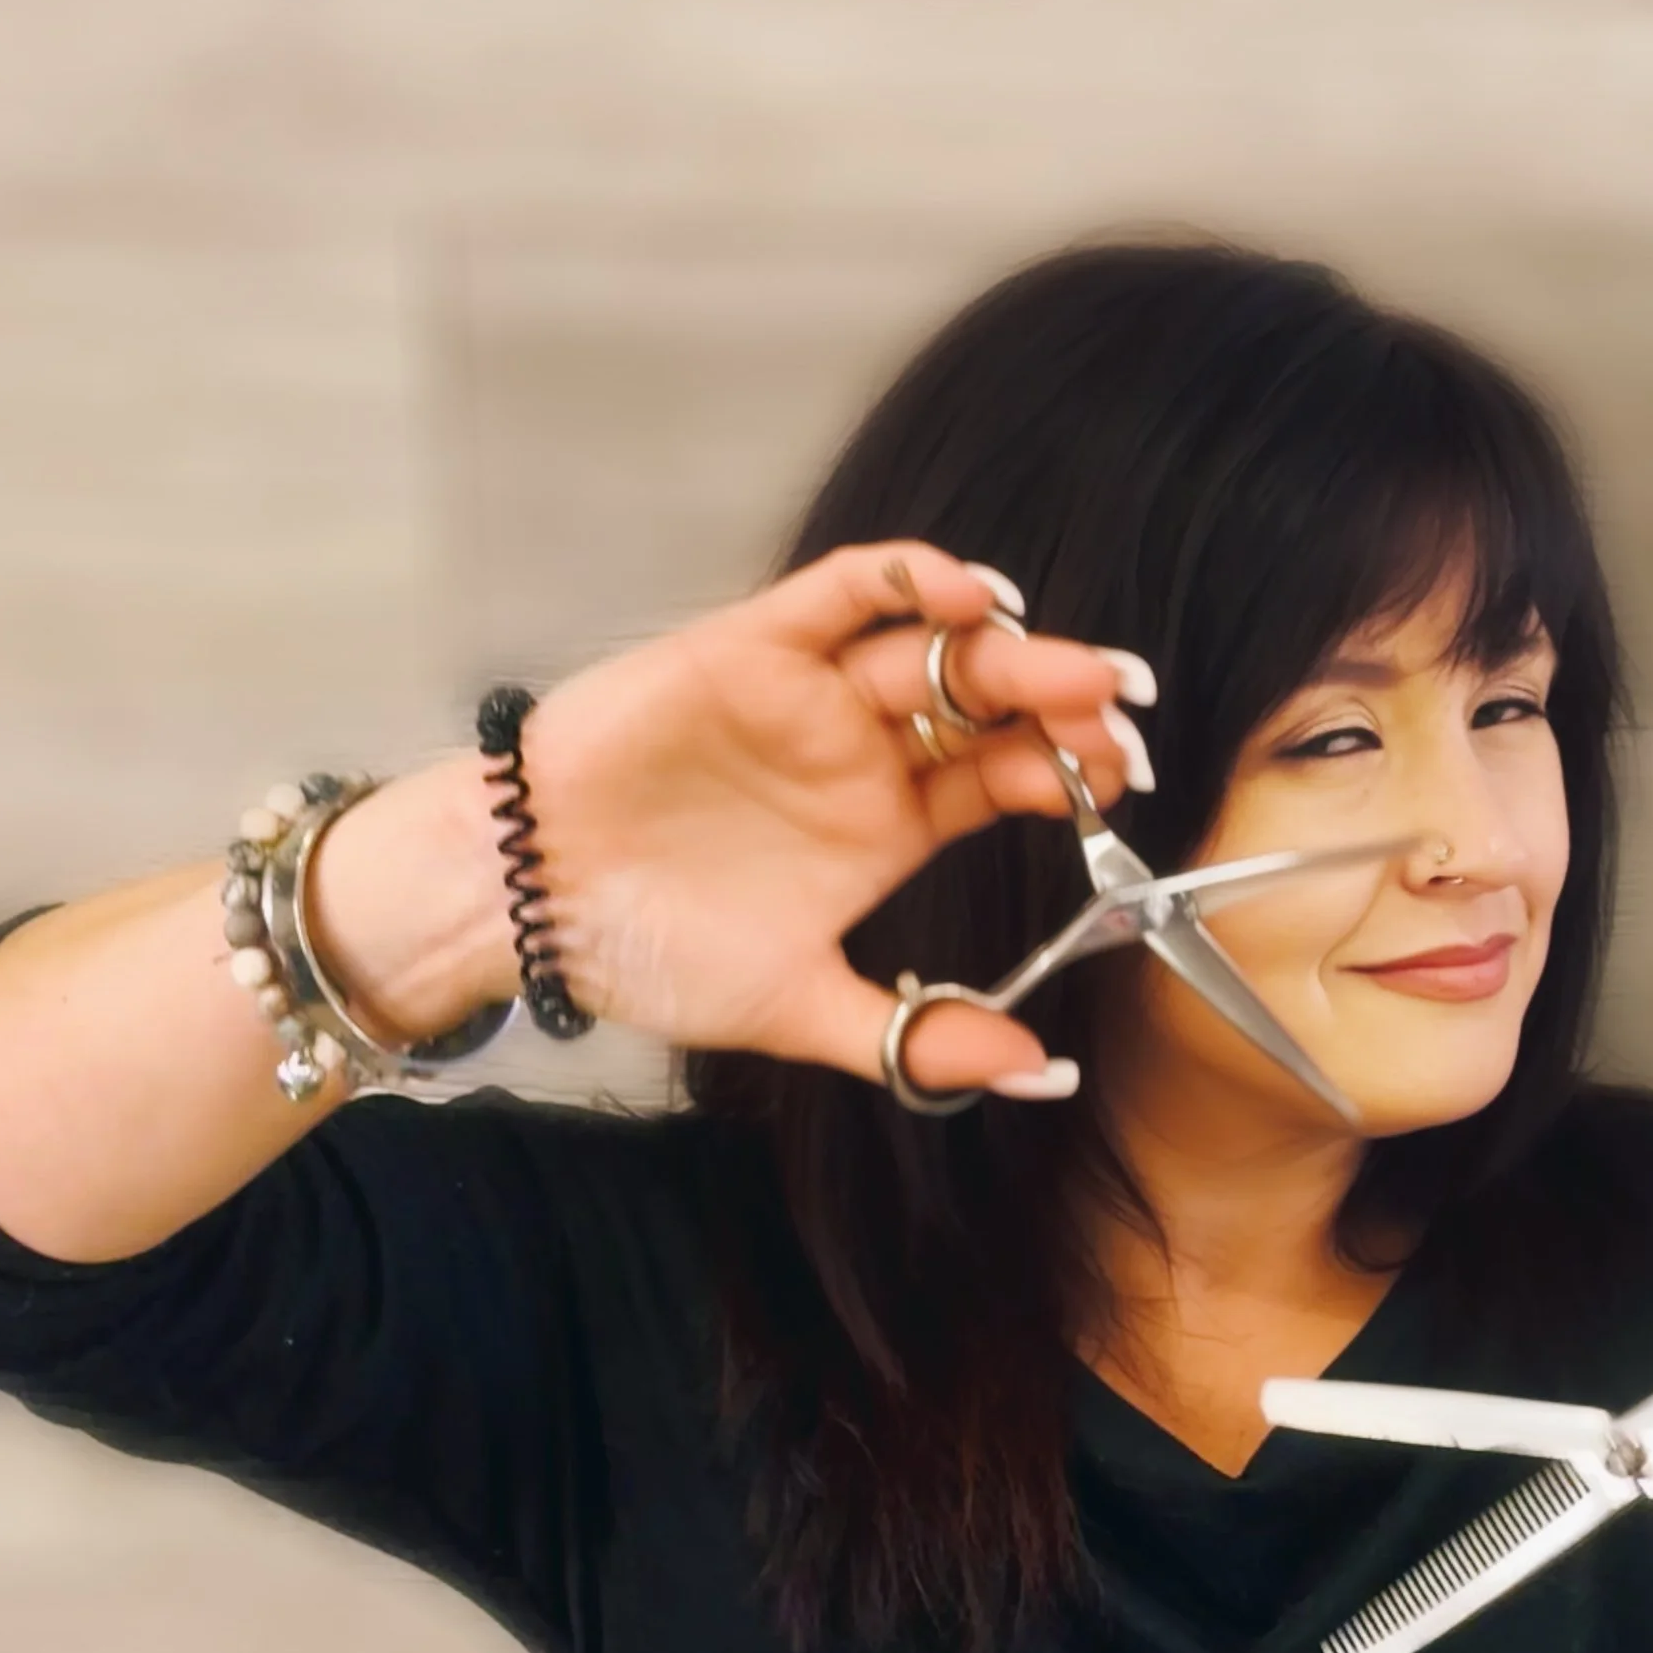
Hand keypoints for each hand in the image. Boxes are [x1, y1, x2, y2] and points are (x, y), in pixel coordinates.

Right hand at [513, 542, 1154, 1089]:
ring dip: (1008, 649)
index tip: (1128, 780)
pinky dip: (906, 580)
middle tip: (1127, 710)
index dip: (1072, 771)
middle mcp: (863, 749)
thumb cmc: (648, 950)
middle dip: (1062, 702)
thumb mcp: (798, 1010)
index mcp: (890, 824)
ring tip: (1074, 669)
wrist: (524, 905)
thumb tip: (1041, 1072)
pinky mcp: (752, 646)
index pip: (1006, 778)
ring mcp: (811, 693)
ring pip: (930, 648)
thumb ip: (916, 1040)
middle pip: (988, 707)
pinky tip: (967, 599)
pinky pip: (842, 594)